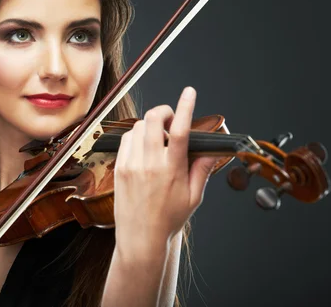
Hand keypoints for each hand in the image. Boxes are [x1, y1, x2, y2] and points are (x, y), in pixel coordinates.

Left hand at [113, 86, 217, 259]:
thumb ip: (202, 168)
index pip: (179, 130)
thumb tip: (212, 149)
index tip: (189, 92)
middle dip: (164, 110)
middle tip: (170, 118)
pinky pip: (125, 139)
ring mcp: (131, 165)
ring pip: (137, 127)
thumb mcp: (194, 196)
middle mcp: (149, 164)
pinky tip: (144, 146)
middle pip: (153, 119)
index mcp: (172, 170)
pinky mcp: (119, 168)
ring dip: (149, 124)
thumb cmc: (169, 218)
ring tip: (158, 137)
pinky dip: (135, 135)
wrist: (141, 237)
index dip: (184, 107)